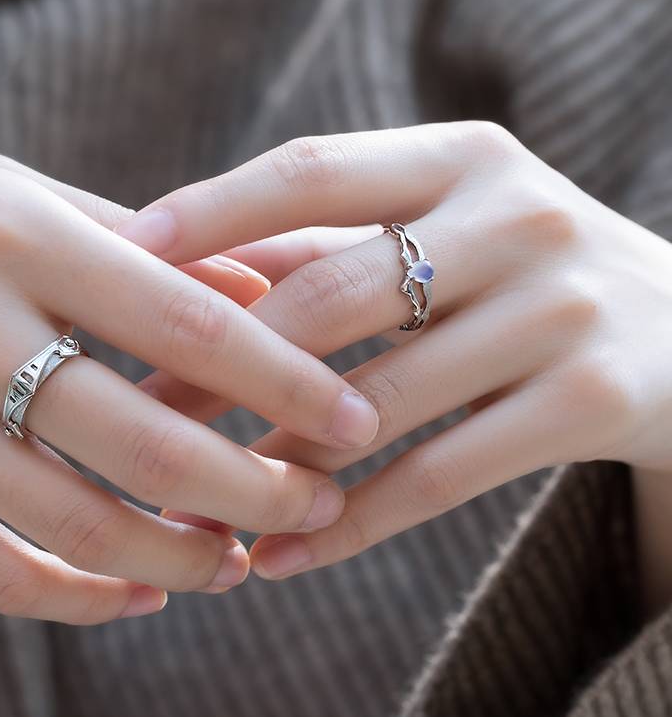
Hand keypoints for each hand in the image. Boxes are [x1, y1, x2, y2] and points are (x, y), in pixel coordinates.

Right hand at [0, 123, 378, 622]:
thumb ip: (128, 241)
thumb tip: (257, 285)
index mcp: (9, 233)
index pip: (187, 318)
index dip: (287, 379)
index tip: (358, 418)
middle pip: (148, 441)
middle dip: (258, 488)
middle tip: (322, 503)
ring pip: (80, 524)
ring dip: (182, 559)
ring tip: (238, 562)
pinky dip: (82, 598)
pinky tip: (137, 596)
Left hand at [120, 122, 671, 581]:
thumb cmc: (518, 278)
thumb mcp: (444, 232)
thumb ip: (325, 246)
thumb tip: (176, 271)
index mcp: (463, 158)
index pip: (312, 171)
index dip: (211, 213)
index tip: (123, 257)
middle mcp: (519, 218)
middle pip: (328, 297)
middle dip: (218, 368)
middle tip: (134, 416)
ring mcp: (563, 310)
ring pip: (375, 401)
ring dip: (269, 462)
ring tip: (191, 502)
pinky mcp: (594, 402)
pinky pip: (437, 479)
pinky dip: (347, 526)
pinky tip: (280, 558)